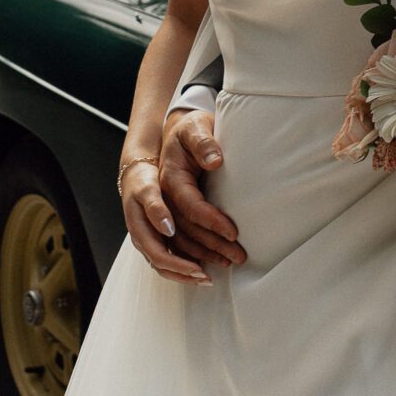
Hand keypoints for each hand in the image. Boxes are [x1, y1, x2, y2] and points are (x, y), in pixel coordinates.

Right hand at [120, 141, 210, 286]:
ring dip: (188, 275)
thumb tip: (168, 228)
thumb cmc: (144, 179)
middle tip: (208, 278)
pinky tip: (204, 271)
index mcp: (139, 228)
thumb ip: (155, 206)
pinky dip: (187, 268)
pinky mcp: (158, 240)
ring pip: (167, 267)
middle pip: (164, 266)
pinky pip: (172, 260)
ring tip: (210, 279)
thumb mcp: (147, 187)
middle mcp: (143, 239)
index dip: (178, 263)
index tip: (198, 268)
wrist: (136, 176)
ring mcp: (150, 241)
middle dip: (186, 274)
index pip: (157, 254)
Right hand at [153, 108, 245, 277]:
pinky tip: (208, 267)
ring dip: (200, 258)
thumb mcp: (194, 127)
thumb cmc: (187, 129)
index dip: (211, 220)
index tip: (233, 232)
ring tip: (227, 265)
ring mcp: (159, 212)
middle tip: (237, 257)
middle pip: (180, 232)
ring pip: (173, 244)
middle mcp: (159, 199)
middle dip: (209, 247)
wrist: (173, 133)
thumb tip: (215, 160)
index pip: (189, 205)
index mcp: (167, 179)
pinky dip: (188, 259)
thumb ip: (203, 141)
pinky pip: (172, 246)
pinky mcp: (164, 219)